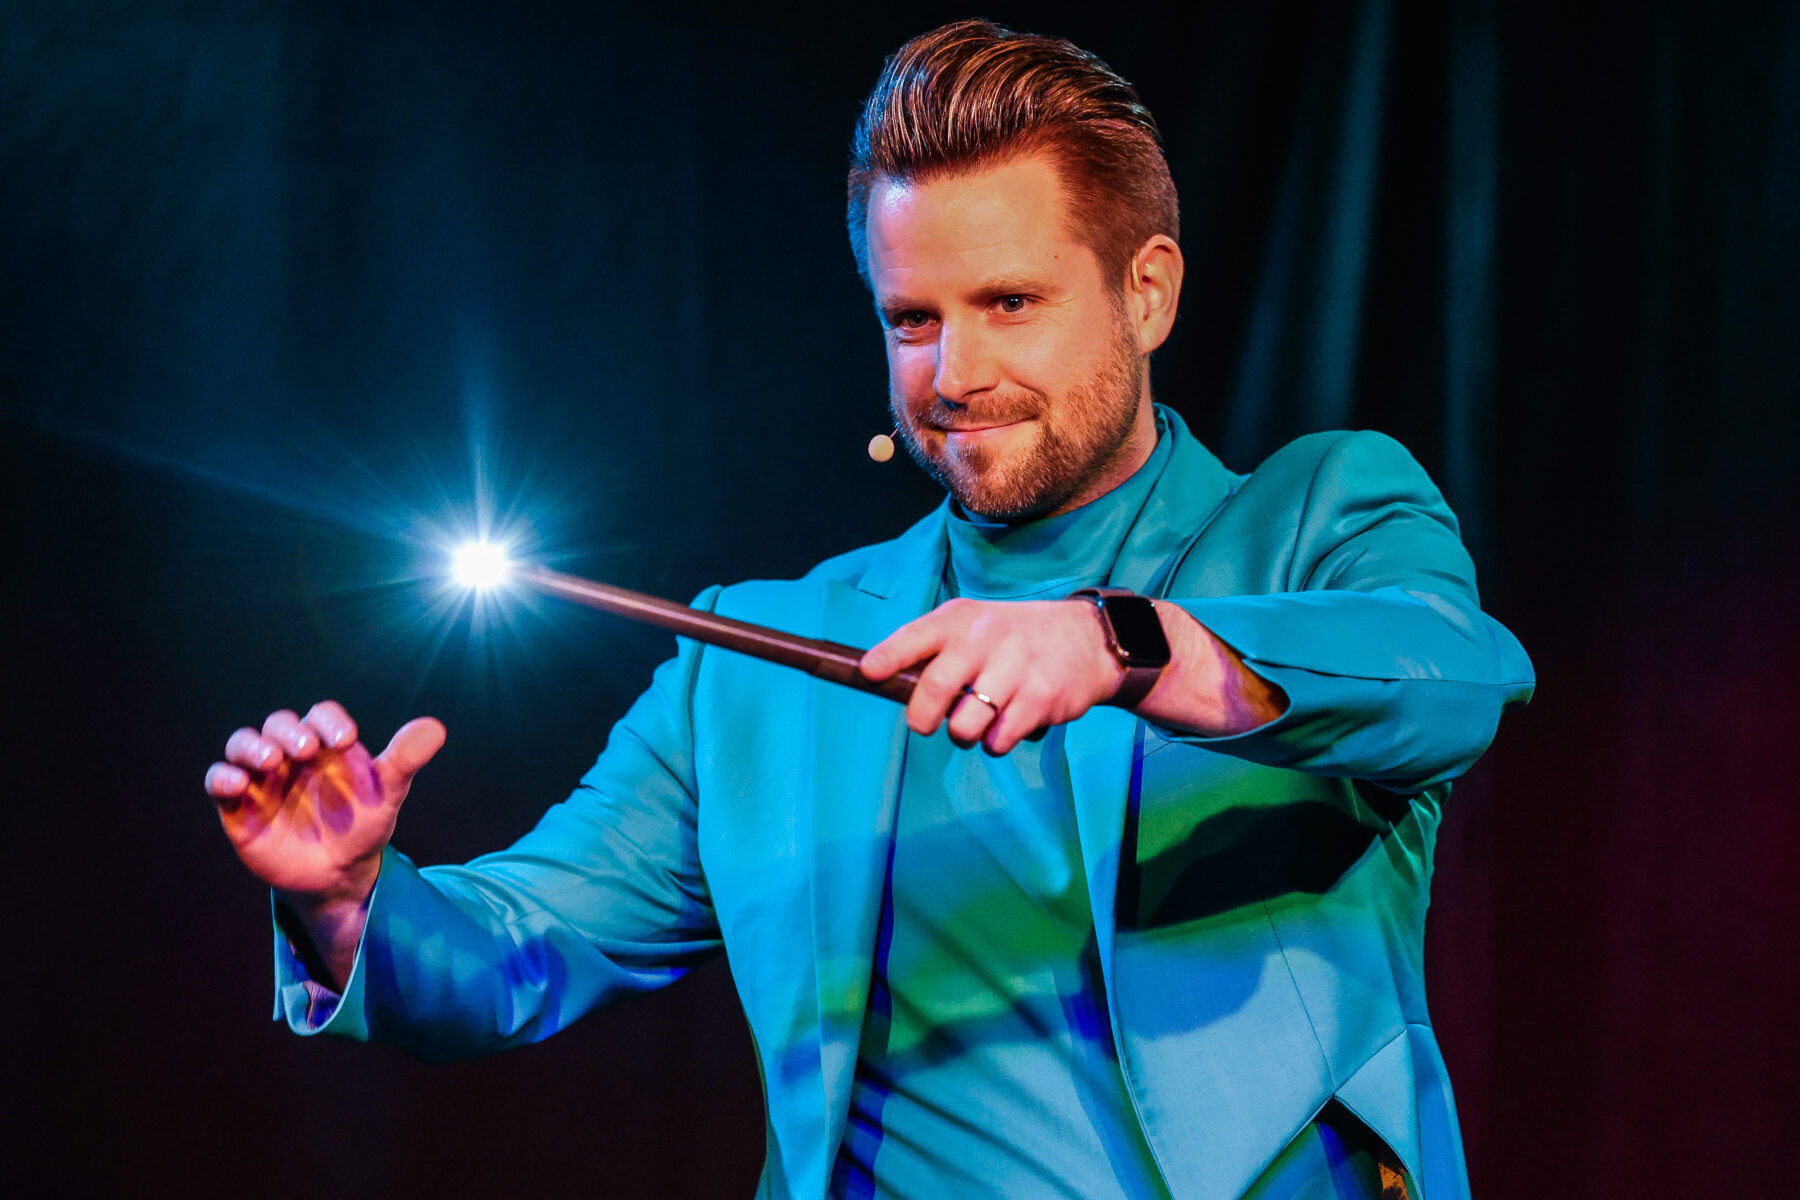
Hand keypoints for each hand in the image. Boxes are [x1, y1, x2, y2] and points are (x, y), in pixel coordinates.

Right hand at [206, 701, 444, 910]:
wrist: (338, 873)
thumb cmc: (363, 823)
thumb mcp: (387, 793)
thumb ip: (404, 760)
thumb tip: (436, 727)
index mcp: (326, 744)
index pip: (321, 715)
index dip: (330, 721)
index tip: (346, 740)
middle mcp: (291, 754)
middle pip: (279, 724)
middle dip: (289, 732)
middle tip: (307, 750)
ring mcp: (262, 778)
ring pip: (242, 745)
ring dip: (251, 747)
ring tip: (271, 761)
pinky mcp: (238, 805)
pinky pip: (218, 781)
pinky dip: (223, 777)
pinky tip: (238, 785)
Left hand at [859, 598, 1124, 754]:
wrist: (1085, 638)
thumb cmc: (1012, 638)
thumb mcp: (973, 626)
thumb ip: (933, 650)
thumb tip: (884, 683)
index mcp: (959, 619)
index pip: (914, 636)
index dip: (887, 657)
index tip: (870, 673)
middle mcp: (985, 638)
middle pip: (935, 688)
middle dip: (921, 718)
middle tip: (924, 725)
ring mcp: (1015, 667)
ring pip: (965, 725)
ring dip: (963, 735)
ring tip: (975, 724)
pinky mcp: (1041, 697)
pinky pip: (999, 740)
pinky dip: (996, 743)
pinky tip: (1007, 725)